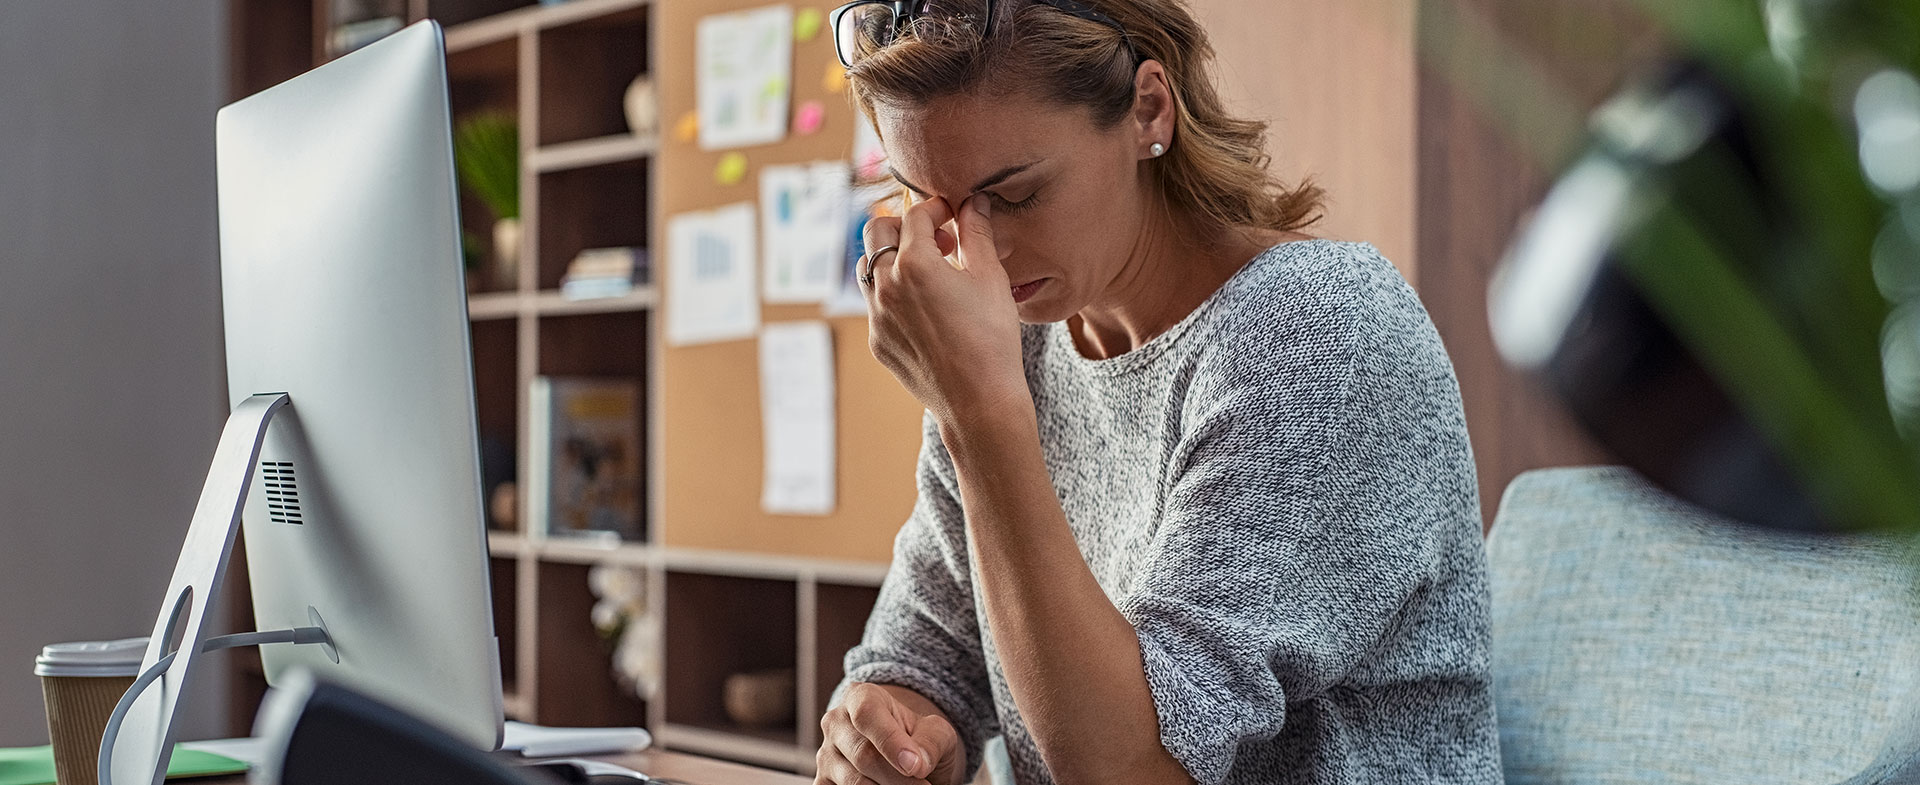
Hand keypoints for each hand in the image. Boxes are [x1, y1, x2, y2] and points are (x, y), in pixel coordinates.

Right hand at [815, 683, 965, 784]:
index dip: (890, 742)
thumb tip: (917, 764)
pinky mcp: (823, 781)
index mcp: (861, 697)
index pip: (866, 714)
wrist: (902, 754)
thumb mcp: (935, 731)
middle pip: (863, 755)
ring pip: (854, 781)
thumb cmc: (917, 737)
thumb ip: (931, 742)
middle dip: (898, 778)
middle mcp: (836, 723)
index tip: (915, 766)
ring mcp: (826, 754)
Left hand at [861, 194, 1029, 427]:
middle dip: (904, 225)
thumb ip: (977, 233)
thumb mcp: (990, 278)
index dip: (936, 209)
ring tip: (927, 271)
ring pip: (868, 267)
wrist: (979, 401)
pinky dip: (893, 293)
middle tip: (936, 239)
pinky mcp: (877, 340)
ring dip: (891, 258)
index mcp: (915, 263)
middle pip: (876, 231)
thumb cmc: (992, 338)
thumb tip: (973, 201)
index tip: (953, 216)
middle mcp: (886, 285)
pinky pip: (875, 304)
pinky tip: (926, 308)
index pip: (915, 215)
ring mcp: (876, 316)